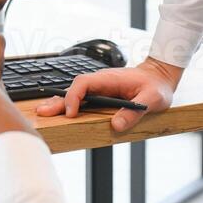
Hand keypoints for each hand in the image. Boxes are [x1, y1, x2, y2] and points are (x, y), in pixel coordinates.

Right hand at [35, 57, 182, 132]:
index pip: (84, 83)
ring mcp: (100, 88)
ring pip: (75, 94)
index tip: (72, 113)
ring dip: (60, 104)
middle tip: (43, 113)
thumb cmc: (156, 86)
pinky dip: (70, 106)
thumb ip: (135, 111)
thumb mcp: (152, 99)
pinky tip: (61, 113)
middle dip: (58, 101)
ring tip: (44, 114)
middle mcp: (101, 82)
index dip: (74, 97)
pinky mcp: (101, 95)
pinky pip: (82, 99)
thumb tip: (116, 125)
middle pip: (74, 89)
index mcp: (110, 79)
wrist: (160, 77)